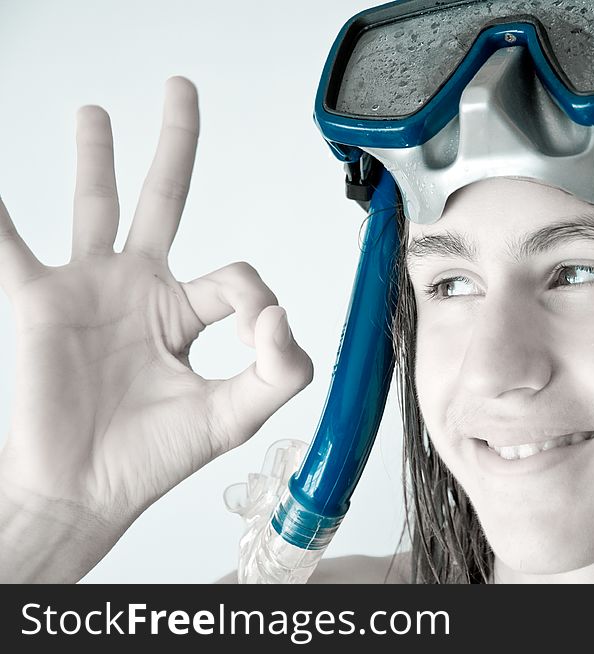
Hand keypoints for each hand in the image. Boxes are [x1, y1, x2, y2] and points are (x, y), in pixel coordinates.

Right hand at [0, 77, 312, 579]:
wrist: (84, 493)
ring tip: (96, 114)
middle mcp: (142, 292)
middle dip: (175, 147)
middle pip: (163, 202)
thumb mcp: (232, 417)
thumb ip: (278, 371)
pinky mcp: (40, 302)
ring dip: (96, 159)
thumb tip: (280, 313)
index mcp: (188, 314)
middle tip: (182, 92)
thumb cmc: (152, 460)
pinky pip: (9, 245)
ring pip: (93, 206)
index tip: (256, 334)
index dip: (256, 299)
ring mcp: (90, 290)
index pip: (236, 277)